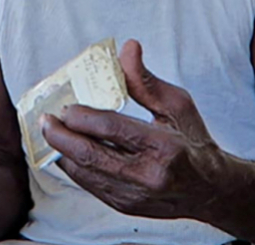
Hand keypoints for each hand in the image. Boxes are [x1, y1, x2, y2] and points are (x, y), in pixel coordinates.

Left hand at [41, 40, 221, 218]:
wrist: (210, 189)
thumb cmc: (193, 140)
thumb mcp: (176, 103)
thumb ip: (144, 79)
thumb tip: (127, 48)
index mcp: (163, 147)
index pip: (113, 130)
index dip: (84, 117)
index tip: (66, 106)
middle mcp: (147, 176)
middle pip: (92, 155)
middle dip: (61, 137)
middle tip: (45, 119)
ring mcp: (134, 197)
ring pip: (85, 174)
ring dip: (62, 152)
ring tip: (49, 132)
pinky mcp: (125, 207)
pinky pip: (90, 185)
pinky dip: (74, 166)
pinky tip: (66, 150)